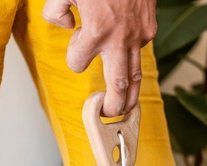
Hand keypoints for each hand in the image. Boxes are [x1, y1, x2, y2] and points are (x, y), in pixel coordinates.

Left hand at [43, 0, 156, 116]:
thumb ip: (56, 10)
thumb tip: (65, 26)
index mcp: (96, 31)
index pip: (77, 63)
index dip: (73, 58)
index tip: (75, 45)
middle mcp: (120, 39)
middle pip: (119, 86)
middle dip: (114, 105)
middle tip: (109, 114)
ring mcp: (139, 35)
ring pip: (136, 74)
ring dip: (131, 94)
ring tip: (126, 108)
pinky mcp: (150, 28)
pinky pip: (139, 50)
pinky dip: (131, 57)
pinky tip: (125, 55)